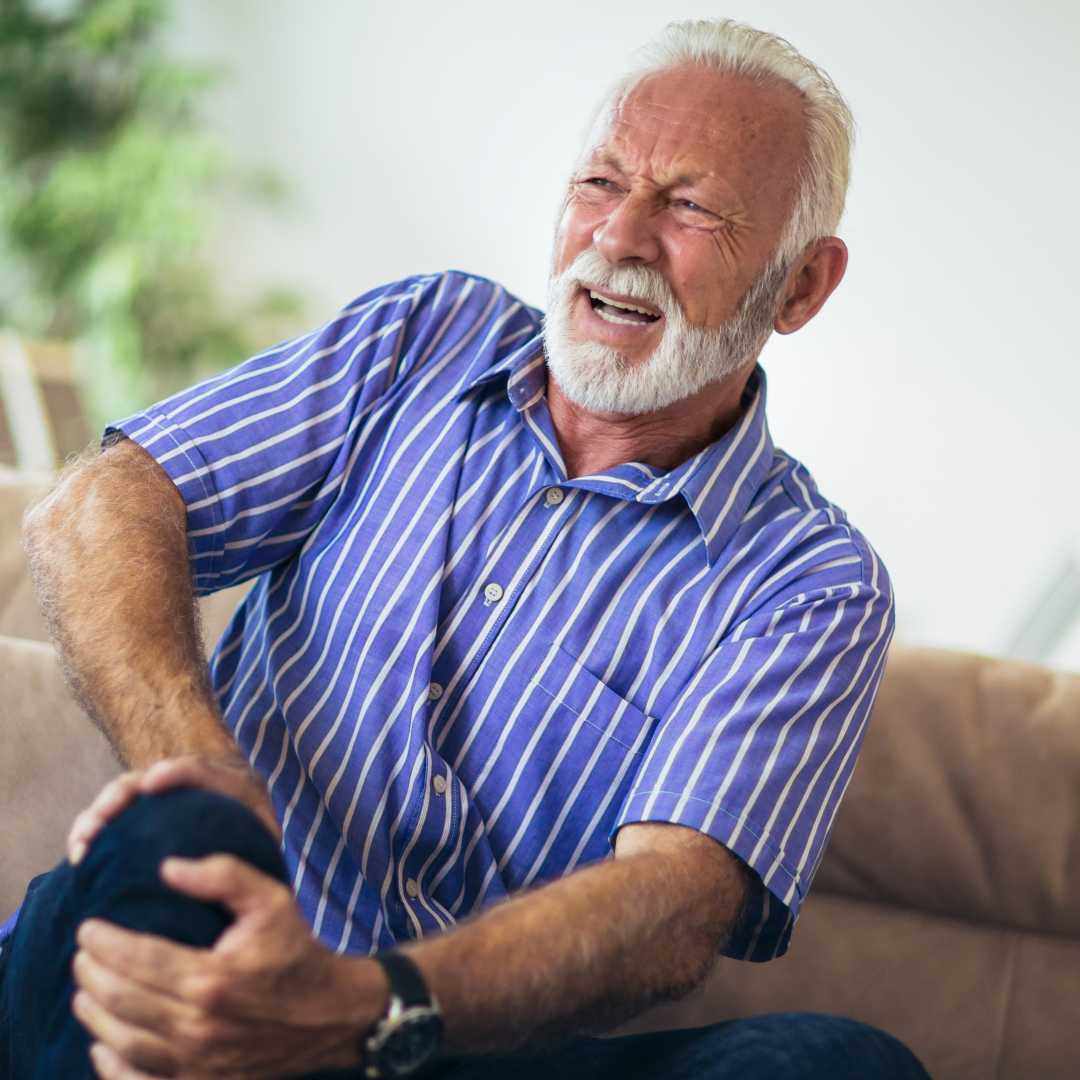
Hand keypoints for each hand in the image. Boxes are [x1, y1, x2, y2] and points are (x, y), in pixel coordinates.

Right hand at [68, 756, 278, 865]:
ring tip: (83, 840)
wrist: (249, 838)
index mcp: (232, 786)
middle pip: (153, 778)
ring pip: (128, 795)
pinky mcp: (145, 815)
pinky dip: (94, 829)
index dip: (179, 771)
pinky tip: (79, 851)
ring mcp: (166, 798)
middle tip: (101, 818)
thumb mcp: (267, 846)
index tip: (152, 782)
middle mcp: (194, 786)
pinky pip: (115, 816)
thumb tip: (253, 884)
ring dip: (100, 814)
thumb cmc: (260, 849)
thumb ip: (260, 851)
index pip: (205, 770)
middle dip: (123, 794)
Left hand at [71, 855, 384, 1078]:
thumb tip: (167, 866)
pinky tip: (101, 1045)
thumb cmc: (297, 950)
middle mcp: (197, 1025)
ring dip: (94, 1015)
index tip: (87, 927)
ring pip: (123, 1042)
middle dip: (92, 975)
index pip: (137, 959)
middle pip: (122, 1001)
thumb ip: (222, 875)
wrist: (333, 1012)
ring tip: (84, 990)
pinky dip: (112, 1066)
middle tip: (81, 954)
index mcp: (211, 978)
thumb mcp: (272, 899)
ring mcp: (197, 1062)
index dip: (104, 943)